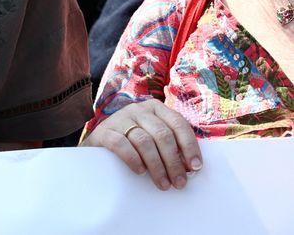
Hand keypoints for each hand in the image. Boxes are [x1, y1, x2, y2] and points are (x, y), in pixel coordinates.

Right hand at [81, 99, 201, 189]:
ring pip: (144, 141)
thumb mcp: (153, 137)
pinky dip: (134, 159)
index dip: (189, 146)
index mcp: (155, 108)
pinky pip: (121, 144)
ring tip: (163, 184)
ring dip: (157, 166)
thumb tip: (192, 167)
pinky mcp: (104, 131)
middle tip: (179, 183)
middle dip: (174, 162)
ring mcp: (119, 118)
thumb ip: (170, 144)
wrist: (98, 145)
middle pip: (162, 134)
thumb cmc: (133, 145)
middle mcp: (138, 109)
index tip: (195, 167)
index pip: (178, 123)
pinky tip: (141, 172)